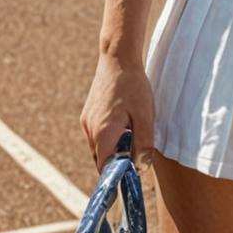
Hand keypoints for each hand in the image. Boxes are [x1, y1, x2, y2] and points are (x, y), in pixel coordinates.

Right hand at [79, 53, 154, 174]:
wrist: (118, 58)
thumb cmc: (134, 85)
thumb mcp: (145, 115)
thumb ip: (144, 143)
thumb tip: (141, 169)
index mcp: (103, 134)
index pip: (105, 168)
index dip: (117, 175)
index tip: (130, 174)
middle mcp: (90, 130)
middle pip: (101, 159)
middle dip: (117, 160)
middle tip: (135, 151)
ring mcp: (86, 121)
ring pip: (98, 146)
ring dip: (112, 147)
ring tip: (131, 132)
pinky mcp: (87, 113)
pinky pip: (95, 133)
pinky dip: (107, 135)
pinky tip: (123, 121)